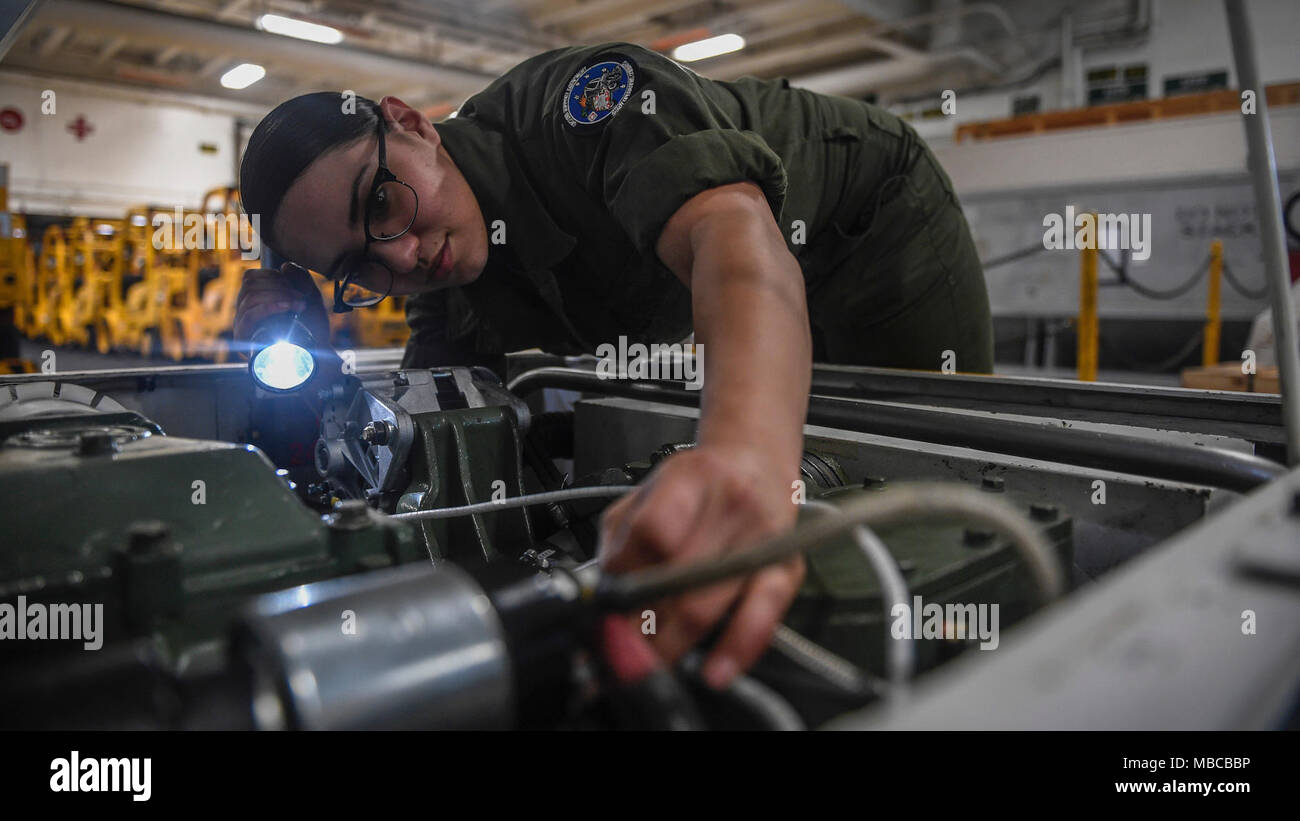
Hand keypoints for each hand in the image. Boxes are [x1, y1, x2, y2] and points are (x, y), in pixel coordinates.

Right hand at [233, 262, 331, 345]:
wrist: (319, 355)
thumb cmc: (313, 329)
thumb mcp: (311, 298)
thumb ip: (302, 279)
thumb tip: (284, 266)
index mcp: (256, 300)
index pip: (251, 278)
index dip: (274, 276)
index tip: (297, 288)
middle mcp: (246, 311)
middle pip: (249, 285)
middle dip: (279, 286)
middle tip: (301, 298)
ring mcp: (243, 325)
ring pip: (249, 298)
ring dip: (278, 296)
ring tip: (298, 305)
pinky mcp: (245, 340)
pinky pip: (248, 317)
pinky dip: (268, 307)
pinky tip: (286, 307)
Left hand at [598, 444, 802, 688]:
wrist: (757, 465)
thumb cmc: (699, 486)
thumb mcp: (648, 492)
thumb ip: (622, 538)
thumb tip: (606, 594)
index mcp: (691, 477)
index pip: (653, 531)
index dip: (625, 574)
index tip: (608, 602)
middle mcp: (732, 505)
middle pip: (681, 577)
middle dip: (642, 623)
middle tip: (620, 647)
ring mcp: (762, 538)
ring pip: (710, 604)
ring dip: (673, 642)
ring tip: (649, 661)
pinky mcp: (786, 567)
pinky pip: (763, 615)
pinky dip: (736, 648)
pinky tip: (715, 670)